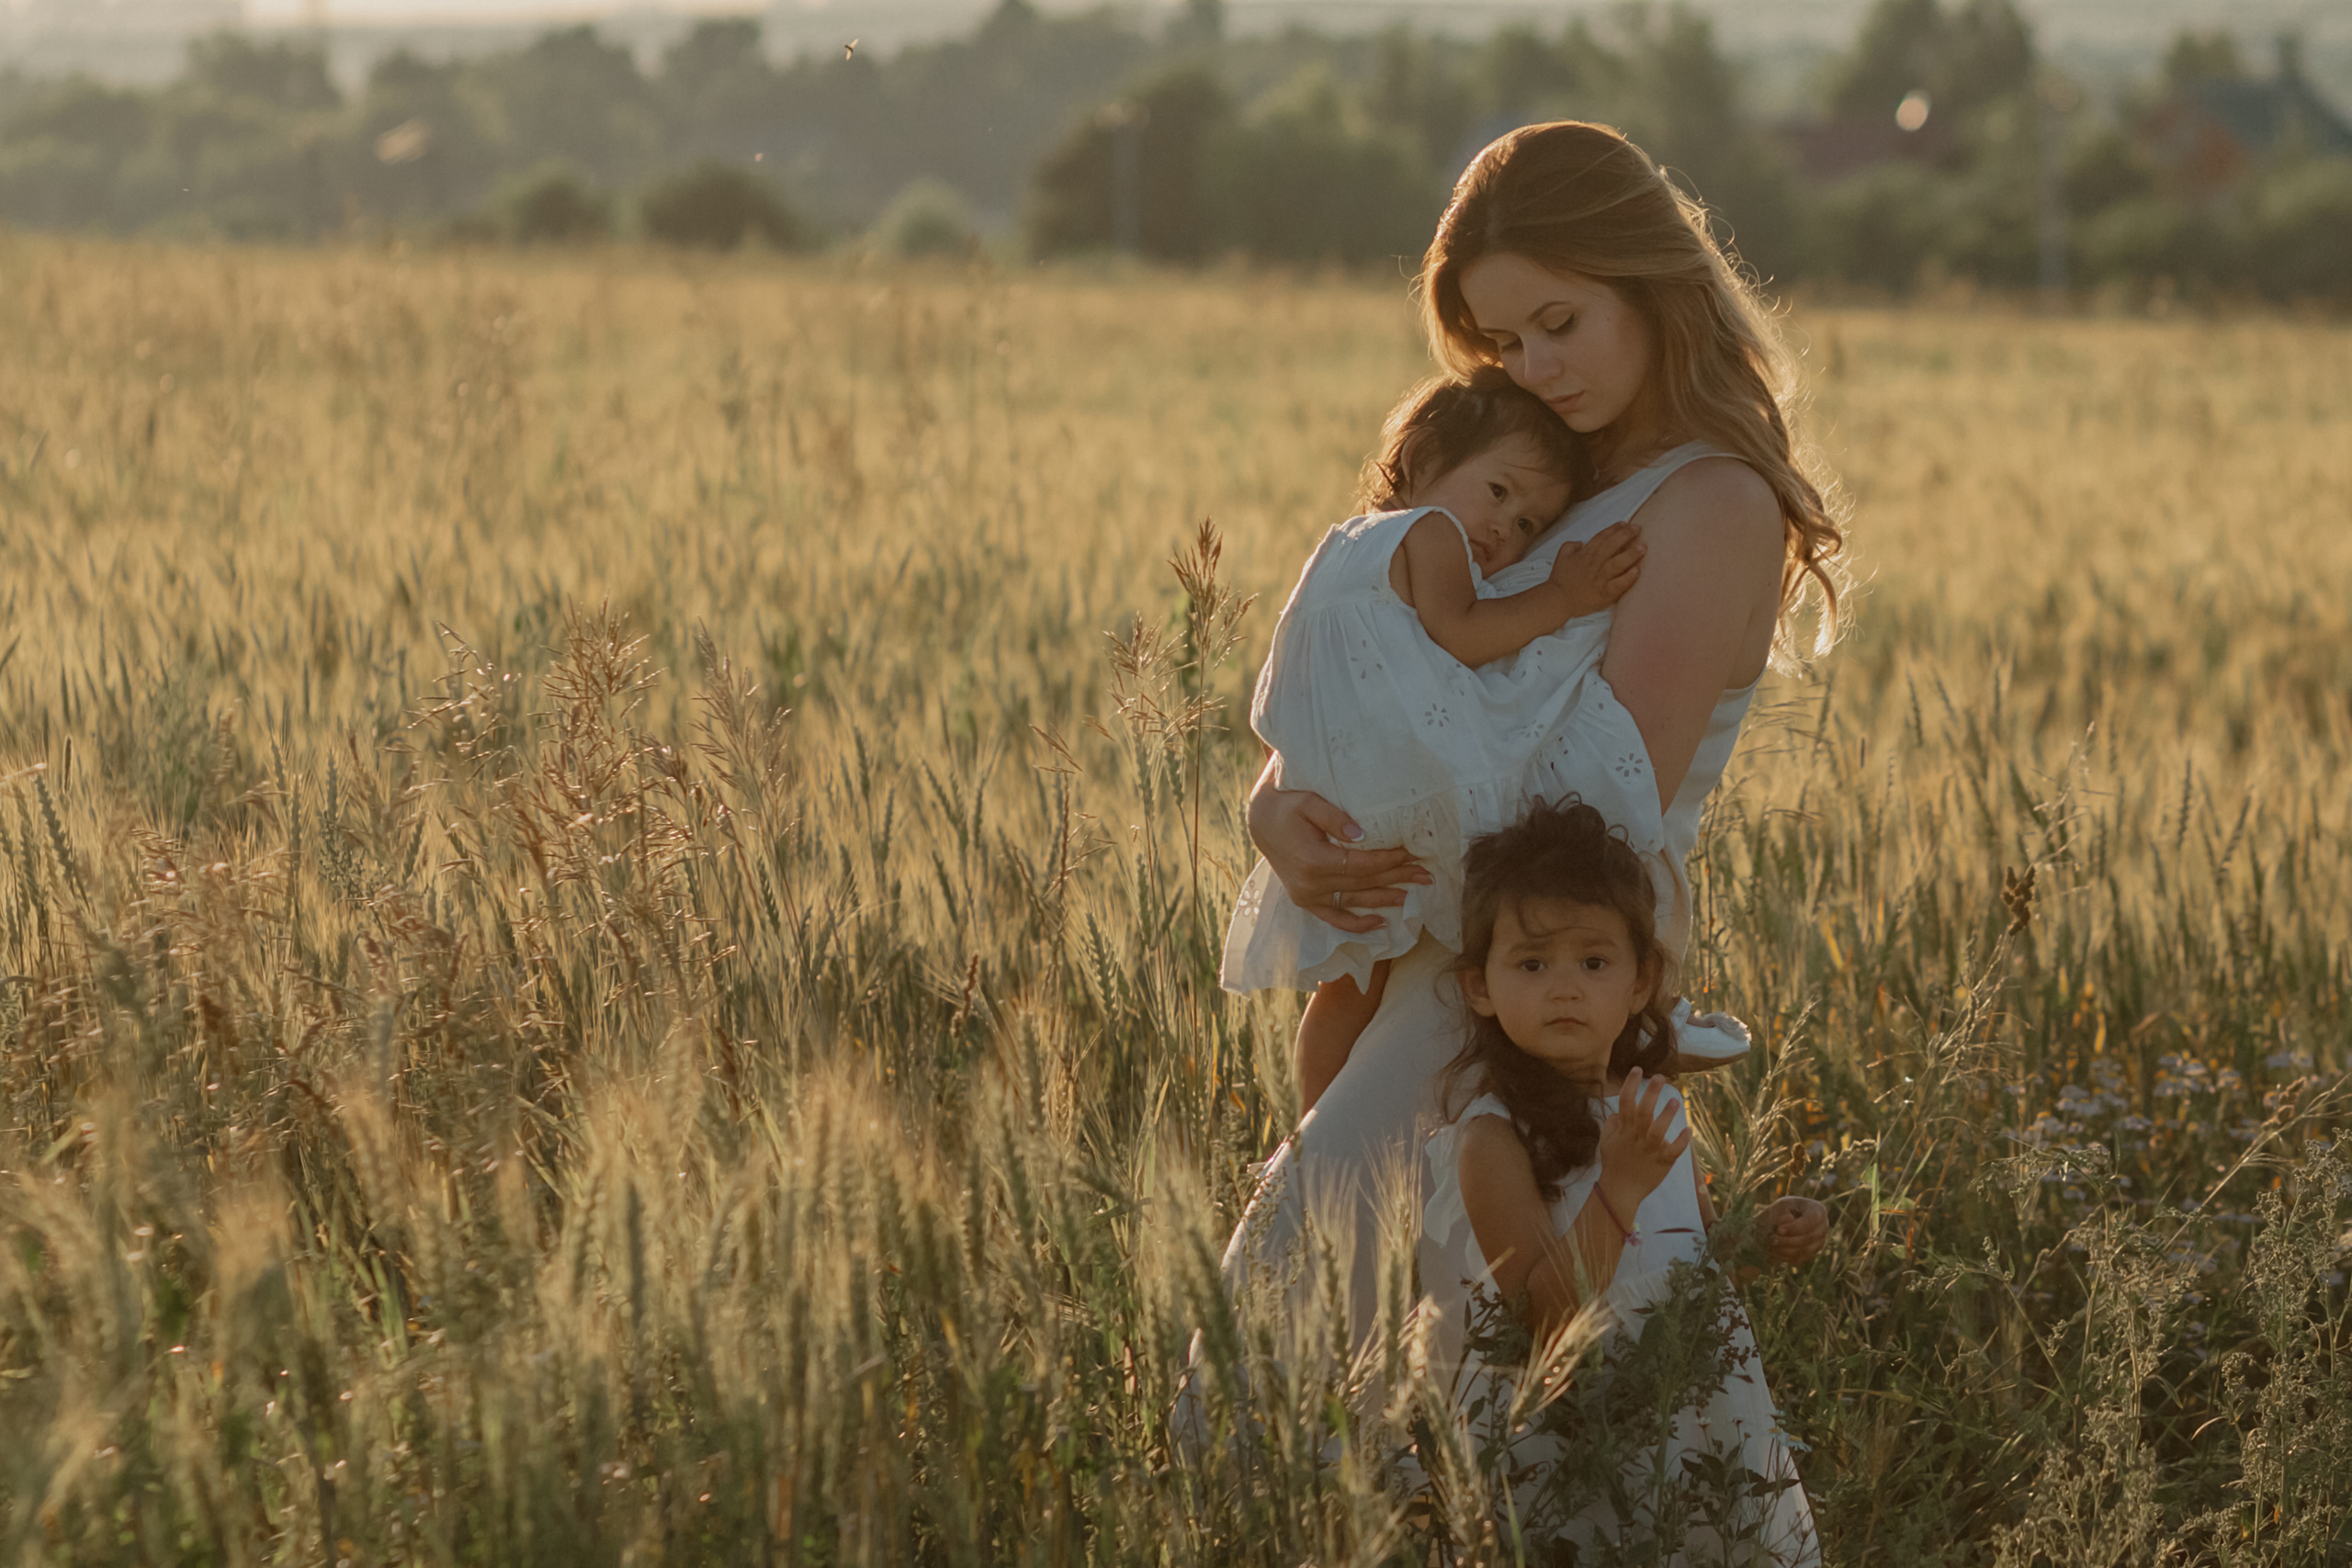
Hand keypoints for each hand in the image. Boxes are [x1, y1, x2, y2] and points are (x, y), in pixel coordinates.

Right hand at [1247, 763, 1430, 935]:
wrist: (1261, 822)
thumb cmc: (1286, 805)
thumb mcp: (1308, 802)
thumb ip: (1333, 817)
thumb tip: (1362, 834)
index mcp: (1312, 861)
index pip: (1361, 864)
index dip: (1389, 860)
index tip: (1413, 853)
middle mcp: (1310, 885)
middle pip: (1364, 883)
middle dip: (1397, 877)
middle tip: (1426, 874)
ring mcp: (1307, 897)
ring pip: (1355, 901)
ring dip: (1386, 898)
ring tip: (1414, 895)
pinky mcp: (1306, 901)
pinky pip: (1335, 918)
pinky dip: (1358, 924)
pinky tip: (1381, 923)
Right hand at [1547, 520, 1643, 618]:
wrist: (1557, 600)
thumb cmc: (1560, 579)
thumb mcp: (1561, 557)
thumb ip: (1570, 546)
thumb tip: (1581, 542)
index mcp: (1585, 554)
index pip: (1601, 537)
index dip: (1614, 529)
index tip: (1625, 523)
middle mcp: (1594, 564)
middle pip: (1612, 546)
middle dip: (1626, 535)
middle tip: (1638, 528)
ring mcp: (1599, 579)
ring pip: (1617, 564)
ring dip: (1631, 555)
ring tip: (1643, 548)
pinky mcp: (1603, 593)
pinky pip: (1618, 585)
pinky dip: (1628, 578)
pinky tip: (1637, 571)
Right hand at [1595, 1066, 1690, 1213]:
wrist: (1620, 1190)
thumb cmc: (1614, 1163)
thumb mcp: (1606, 1140)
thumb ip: (1612, 1123)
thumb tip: (1619, 1111)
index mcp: (1624, 1129)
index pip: (1625, 1102)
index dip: (1631, 1084)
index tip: (1638, 1069)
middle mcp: (1637, 1137)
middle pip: (1643, 1112)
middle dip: (1651, 1094)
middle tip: (1660, 1077)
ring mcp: (1650, 1149)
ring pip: (1658, 1131)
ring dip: (1666, 1116)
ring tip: (1676, 1101)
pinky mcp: (1662, 1162)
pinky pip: (1673, 1150)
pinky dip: (1681, 1141)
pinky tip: (1689, 1130)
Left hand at [1756, 1196, 1827, 1265]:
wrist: (1775, 1224)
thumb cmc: (1779, 1212)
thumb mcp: (1778, 1207)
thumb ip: (1783, 1212)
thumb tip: (1790, 1219)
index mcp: (1818, 1210)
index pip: (1811, 1221)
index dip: (1795, 1228)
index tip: (1779, 1230)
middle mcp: (1823, 1227)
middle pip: (1809, 1238)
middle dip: (1788, 1240)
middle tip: (1772, 1239)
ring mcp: (1819, 1241)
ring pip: (1805, 1250)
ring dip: (1785, 1249)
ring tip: (1772, 1244)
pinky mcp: (1811, 1253)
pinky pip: (1799, 1259)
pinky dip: (1785, 1256)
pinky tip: (1775, 1250)